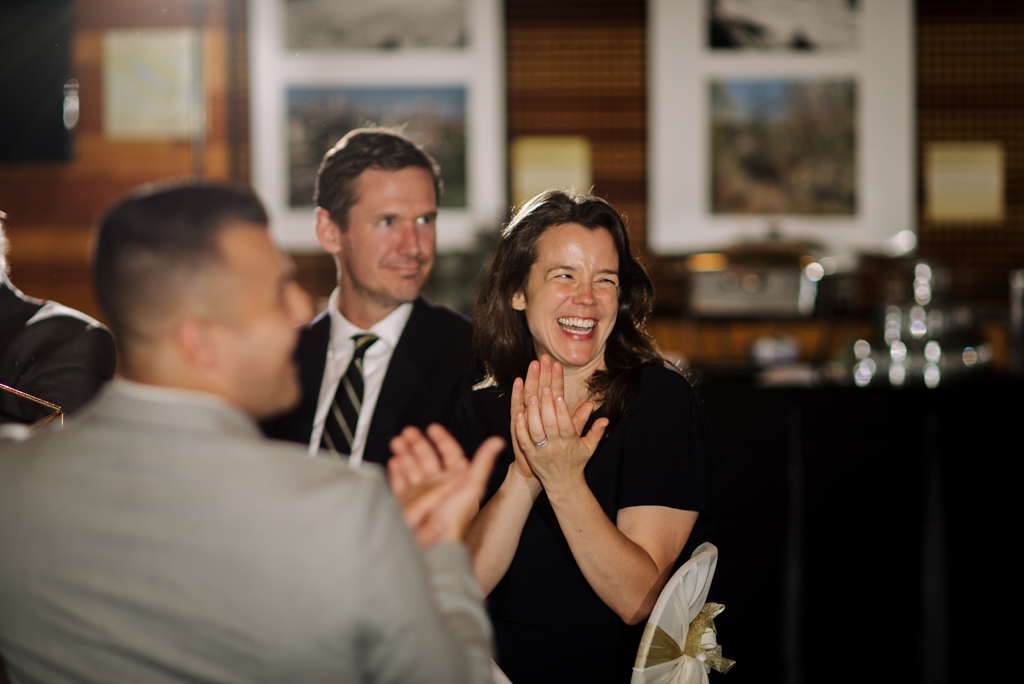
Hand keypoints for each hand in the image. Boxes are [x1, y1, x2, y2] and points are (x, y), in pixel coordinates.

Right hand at [389, 424, 502, 545]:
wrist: (434, 544)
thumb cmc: (454, 517)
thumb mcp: (471, 485)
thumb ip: (483, 462)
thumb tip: (497, 442)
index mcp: (457, 480)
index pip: (450, 454)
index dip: (441, 439)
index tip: (432, 428)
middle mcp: (440, 486)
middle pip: (428, 459)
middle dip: (417, 443)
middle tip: (407, 431)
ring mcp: (424, 495)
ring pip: (414, 468)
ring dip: (406, 453)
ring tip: (397, 442)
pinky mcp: (409, 504)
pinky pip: (402, 483)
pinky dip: (398, 471)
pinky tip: (394, 462)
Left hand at [512, 356, 608, 496]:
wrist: (562, 484)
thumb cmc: (576, 462)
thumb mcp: (589, 447)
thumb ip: (596, 431)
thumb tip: (605, 418)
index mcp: (570, 443)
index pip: (566, 425)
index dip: (562, 411)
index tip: (558, 396)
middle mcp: (555, 447)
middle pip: (550, 425)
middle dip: (546, 405)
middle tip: (544, 388)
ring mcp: (541, 451)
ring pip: (535, 430)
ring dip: (533, 413)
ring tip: (531, 396)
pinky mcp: (530, 455)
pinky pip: (524, 440)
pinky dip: (521, 427)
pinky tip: (519, 413)